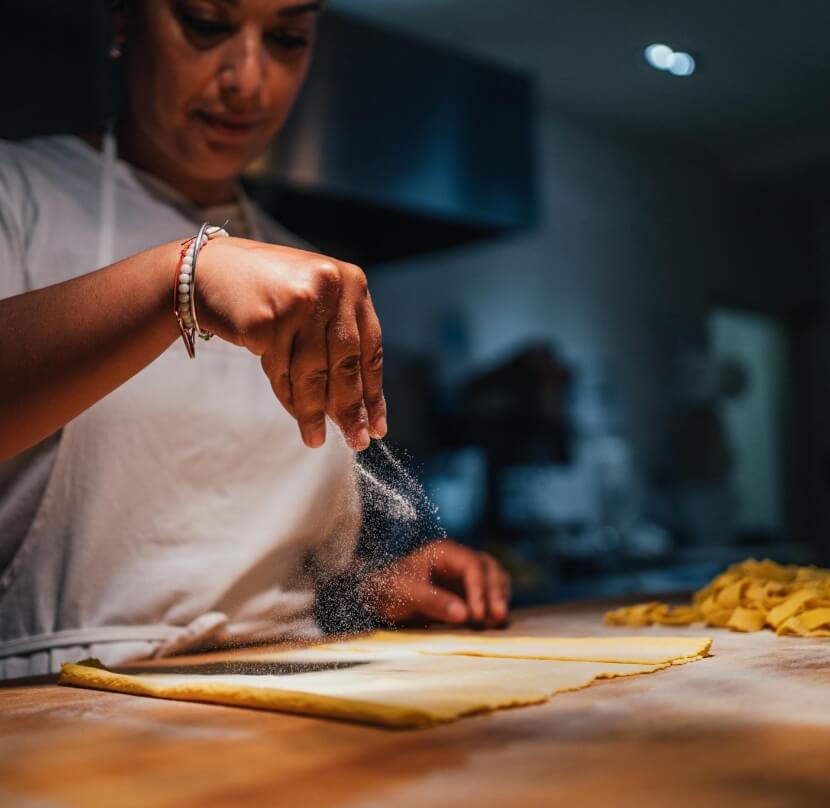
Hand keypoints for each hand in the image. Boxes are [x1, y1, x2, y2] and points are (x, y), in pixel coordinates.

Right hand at [196, 238, 385, 450]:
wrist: (210, 270)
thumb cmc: (269, 293)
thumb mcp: (315, 305)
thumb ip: (336, 342)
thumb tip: (353, 408)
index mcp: (352, 282)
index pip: (370, 348)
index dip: (373, 392)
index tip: (377, 426)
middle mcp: (330, 286)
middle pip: (345, 363)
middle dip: (350, 409)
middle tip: (356, 441)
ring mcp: (298, 302)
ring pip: (312, 372)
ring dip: (314, 411)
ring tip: (316, 438)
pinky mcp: (266, 319)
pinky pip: (281, 371)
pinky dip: (287, 395)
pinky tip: (293, 413)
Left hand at [361, 540, 510, 627]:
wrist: (378, 596)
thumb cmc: (389, 589)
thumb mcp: (406, 594)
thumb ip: (433, 601)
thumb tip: (464, 614)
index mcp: (444, 552)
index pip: (472, 565)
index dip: (480, 588)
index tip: (478, 614)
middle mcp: (457, 559)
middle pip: (488, 567)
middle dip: (495, 592)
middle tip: (498, 617)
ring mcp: (462, 574)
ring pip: (493, 577)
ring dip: (498, 597)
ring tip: (498, 621)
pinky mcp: (464, 589)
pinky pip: (487, 592)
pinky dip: (493, 603)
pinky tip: (492, 621)